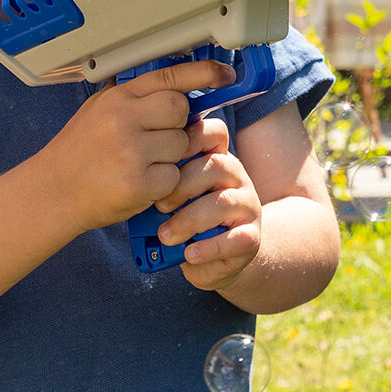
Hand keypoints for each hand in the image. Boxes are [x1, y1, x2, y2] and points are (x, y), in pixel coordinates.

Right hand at [38, 59, 236, 235]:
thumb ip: (136, 97)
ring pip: (181, 145)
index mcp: (118, 98)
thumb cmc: (78, 151)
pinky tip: (140, 183)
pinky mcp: (138, 184)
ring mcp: (131, 152)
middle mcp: (124, 119)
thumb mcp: (100, 109)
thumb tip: (180, 84)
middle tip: (155, 139)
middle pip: (182, 110)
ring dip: (170, 157)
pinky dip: (164, 184)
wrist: (50, 193)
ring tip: (141, 163)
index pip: (170, 77)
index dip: (204, 73)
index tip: (225, 74)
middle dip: (176, 125)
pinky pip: (174, 177)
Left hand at [154, 117, 263, 292]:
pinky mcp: (251, 237)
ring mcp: (248, 207)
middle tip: (159, 206)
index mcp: (219, 161)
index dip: (191, 139)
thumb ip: (167, 187)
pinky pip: (235, 239)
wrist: (220, 258)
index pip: (215, 133)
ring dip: (189, 220)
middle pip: (216, 166)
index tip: (163, 159)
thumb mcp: (178, 199)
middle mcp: (237, 178)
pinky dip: (208, 247)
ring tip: (166, 236)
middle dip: (182, 185)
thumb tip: (139, 184)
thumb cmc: (190, 222)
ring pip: (223, 202)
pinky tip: (189, 254)